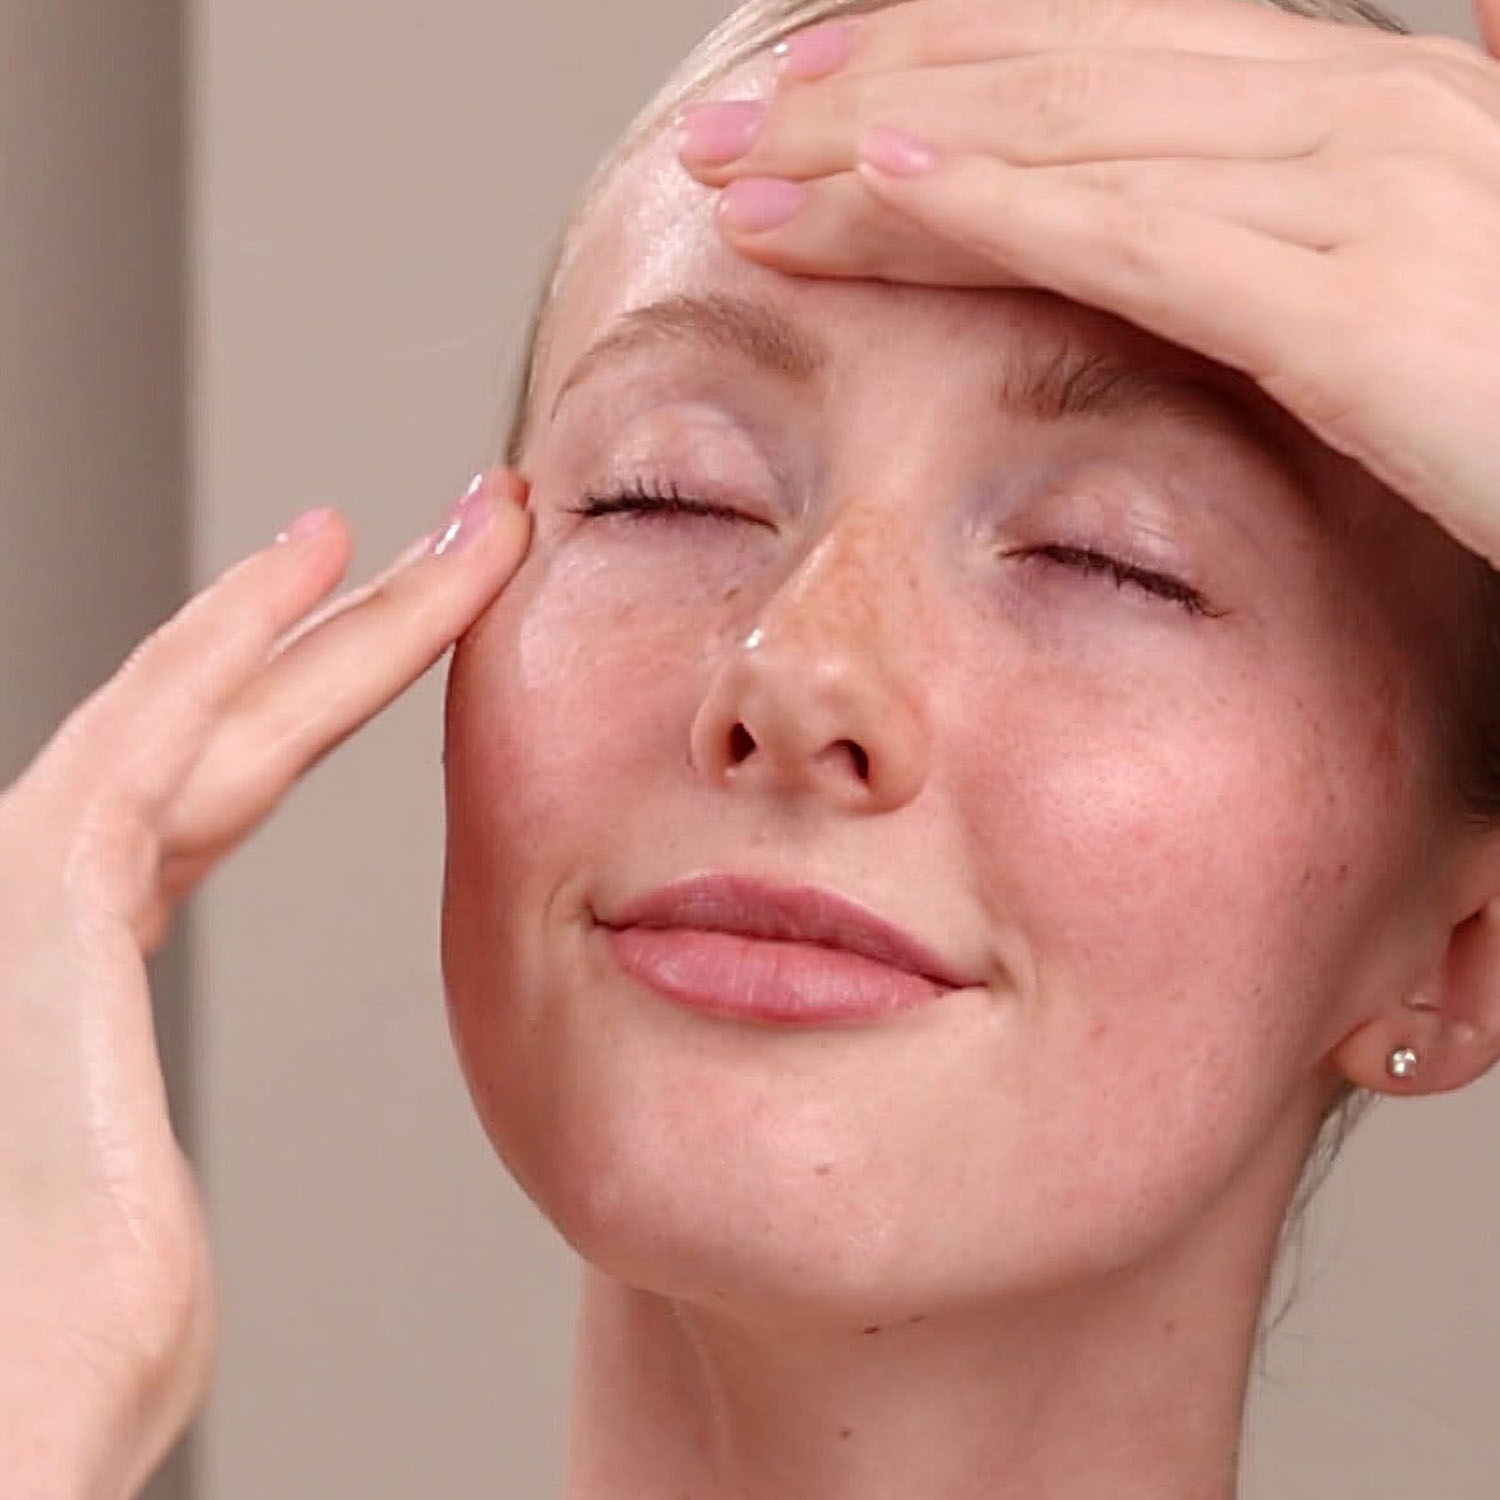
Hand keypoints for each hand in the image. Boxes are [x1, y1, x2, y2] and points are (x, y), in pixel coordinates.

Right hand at [0, 470, 528, 1497]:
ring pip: (204, 706)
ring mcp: (30, 888)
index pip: (223, 785)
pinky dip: (229, 641)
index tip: (395, 619)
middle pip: (227, 725)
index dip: (311, 689)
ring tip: (430, 523)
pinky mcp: (38, 896)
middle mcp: (50, 903)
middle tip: (454, 531)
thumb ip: (141, 1152)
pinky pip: (158, 735)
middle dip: (349, 623)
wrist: (13, 1416)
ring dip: (328, 609)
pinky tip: (312, 567)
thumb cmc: (78, 1358)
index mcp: (83, 970)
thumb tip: (149, 1188)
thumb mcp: (136, 1220)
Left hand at [678, 0, 1499, 567]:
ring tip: (747, 173)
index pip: (1102, 56)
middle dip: (869, 90)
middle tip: (731, 133)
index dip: (936, 67)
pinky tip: (881, 186)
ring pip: (1067, 137)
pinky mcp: (1346, 301)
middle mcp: (1355, 109)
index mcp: (1362, 103)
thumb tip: (1260, 191)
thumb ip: (1316, 226)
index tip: (806, 104)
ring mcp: (1356, 188)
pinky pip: (1137, 232)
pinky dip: (1000, 200)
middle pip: (1058, 71)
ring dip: (883, 144)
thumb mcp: (1421, 282)